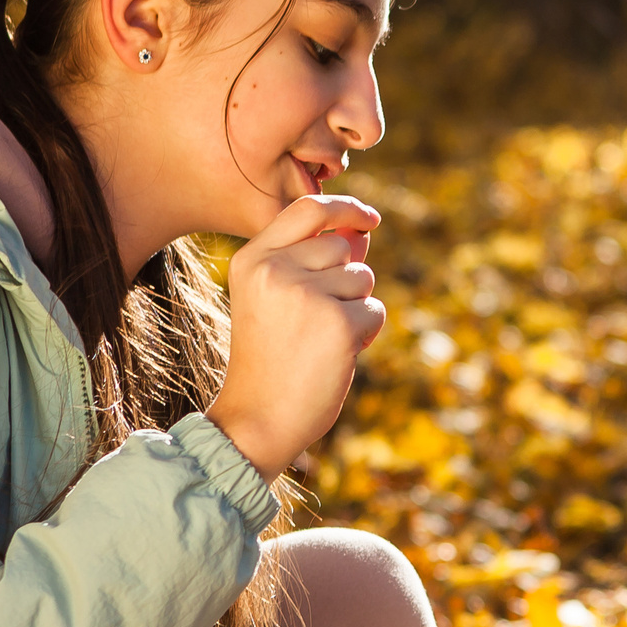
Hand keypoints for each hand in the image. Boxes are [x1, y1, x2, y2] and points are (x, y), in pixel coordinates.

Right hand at [205, 194, 384, 479]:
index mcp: (252, 259)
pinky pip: (374, 311)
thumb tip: (362, 230)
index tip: (370, 218)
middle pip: (343, 247)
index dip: (345, 208)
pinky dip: (365, 335)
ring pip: (362, 279)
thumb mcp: (277, 300)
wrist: (258, 417)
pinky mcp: (338, 323)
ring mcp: (306, 294)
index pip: (306, 209)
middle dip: (346, 279)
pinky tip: (334, 356)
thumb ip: (316, 261)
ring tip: (318, 341)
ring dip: (354, 308)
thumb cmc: (271, 360)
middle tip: (315, 322)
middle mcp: (276, 269)